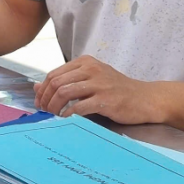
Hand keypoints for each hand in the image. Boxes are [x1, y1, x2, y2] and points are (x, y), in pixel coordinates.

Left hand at [34, 56, 163, 124]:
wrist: (146, 98)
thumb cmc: (117, 90)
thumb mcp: (90, 80)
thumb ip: (66, 82)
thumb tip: (37, 87)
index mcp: (85, 62)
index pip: (54, 74)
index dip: (42, 90)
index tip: (39, 103)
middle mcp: (91, 69)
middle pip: (56, 83)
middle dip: (45, 99)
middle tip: (44, 111)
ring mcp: (99, 83)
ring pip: (64, 92)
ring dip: (54, 107)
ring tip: (53, 116)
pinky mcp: (105, 99)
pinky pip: (79, 106)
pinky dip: (68, 114)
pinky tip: (66, 120)